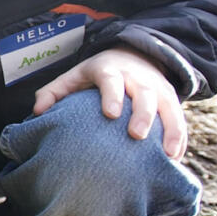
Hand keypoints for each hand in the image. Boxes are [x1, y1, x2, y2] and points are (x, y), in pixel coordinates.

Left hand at [33, 47, 187, 159]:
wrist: (133, 55)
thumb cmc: (97, 74)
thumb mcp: (74, 76)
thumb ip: (54, 92)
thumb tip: (37, 112)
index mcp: (110, 70)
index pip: (111, 80)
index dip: (112, 95)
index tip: (110, 113)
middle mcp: (136, 77)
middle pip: (143, 93)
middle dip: (142, 113)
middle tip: (136, 135)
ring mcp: (157, 88)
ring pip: (167, 107)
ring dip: (169, 130)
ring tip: (166, 155)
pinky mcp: (171, 99)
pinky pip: (179, 119)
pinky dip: (179, 138)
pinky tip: (174, 160)